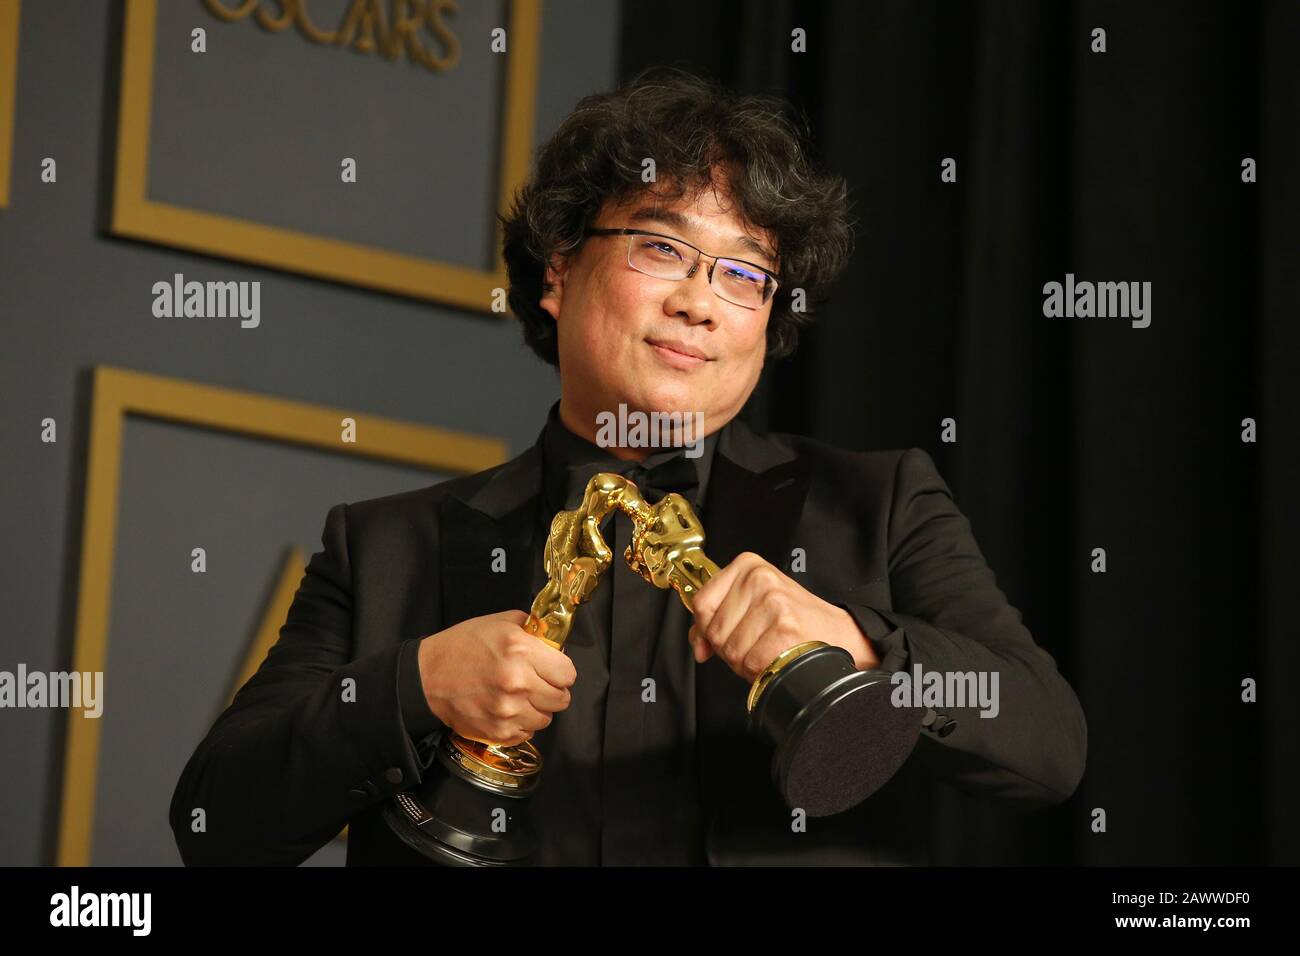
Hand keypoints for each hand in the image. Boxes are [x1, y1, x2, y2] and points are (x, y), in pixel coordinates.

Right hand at [417, 610, 575, 745]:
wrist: (427, 676)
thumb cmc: (462, 646)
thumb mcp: (500, 623)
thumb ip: (534, 631)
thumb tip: (557, 646)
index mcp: (521, 650)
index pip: (568, 673)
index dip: (561, 670)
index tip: (552, 669)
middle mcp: (517, 682)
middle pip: (561, 698)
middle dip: (552, 690)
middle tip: (536, 683)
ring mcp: (508, 710)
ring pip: (546, 718)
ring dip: (537, 708)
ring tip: (519, 696)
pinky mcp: (498, 731)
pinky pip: (527, 733)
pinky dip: (521, 723)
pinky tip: (507, 709)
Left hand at [687, 552, 879, 681]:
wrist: (837, 631)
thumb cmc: (794, 618)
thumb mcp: (752, 604)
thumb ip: (716, 619)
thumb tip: (698, 646)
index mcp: (747, 565)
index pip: (702, 604)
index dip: (707, 629)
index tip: (723, 636)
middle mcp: (759, 578)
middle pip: (716, 630)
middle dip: (729, 651)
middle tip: (753, 646)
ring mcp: (774, 601)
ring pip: (732, 650)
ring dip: (745, 663)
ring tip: (766, 652)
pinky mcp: (786, 627)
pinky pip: (752, 663)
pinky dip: (761, 671)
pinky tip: (776, 660)